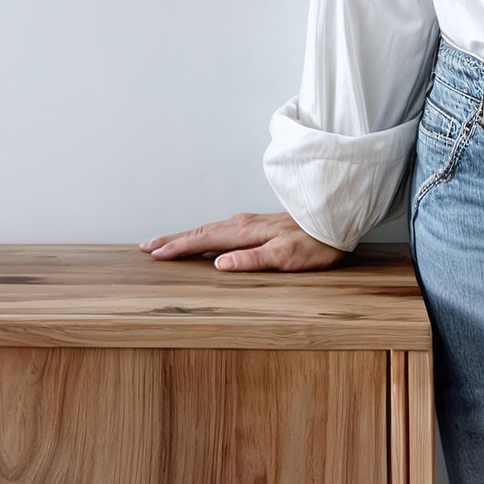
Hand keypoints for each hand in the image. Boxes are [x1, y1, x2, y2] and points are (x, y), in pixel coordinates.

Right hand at [139, 210, 348, 270]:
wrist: (336, 220)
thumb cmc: (315, 243)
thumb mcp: (286, 257)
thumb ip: (252, 260)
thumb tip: (219, 264)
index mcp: (245, 232)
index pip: (203, 240)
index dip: (177, 248)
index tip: (154, 254)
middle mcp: (243, 223)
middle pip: (200, 231)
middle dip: (172, 239)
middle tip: (147, 247)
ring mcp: (249, 222)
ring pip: (209, 229)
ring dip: (185, 236)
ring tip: (166, 243)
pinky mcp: (257, 225)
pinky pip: (220, 229)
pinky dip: (203, 234)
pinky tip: (203, 239)